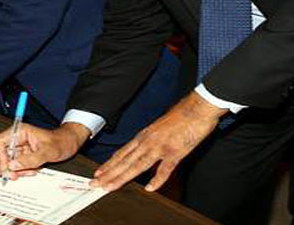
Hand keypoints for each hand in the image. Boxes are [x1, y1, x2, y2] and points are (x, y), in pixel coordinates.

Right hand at [0, 122, 89, 179]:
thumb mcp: (48, 151)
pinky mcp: (18, 157)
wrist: (67, 144)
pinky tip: (30, 170)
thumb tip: (11, 166)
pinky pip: (11, 167)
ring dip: (11, 171)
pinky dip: (18, 172)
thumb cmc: (60, 142)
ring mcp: (15, 149)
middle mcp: (13, 139)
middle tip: (12, 175)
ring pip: (1, 162)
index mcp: (18, 132)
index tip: (7, 169)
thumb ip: (30, 159)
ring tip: (28, 171)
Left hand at [91, 92, 226, 191]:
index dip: (110, 164)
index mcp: (145, 135)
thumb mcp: (160, 126)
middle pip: (125, 161)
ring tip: (110, 187)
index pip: (123, 153)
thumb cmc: (182, 115)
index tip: (99, 172)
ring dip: (122, 177)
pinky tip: (149, 188)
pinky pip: (165, 169)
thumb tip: (146, 148)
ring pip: (137, 165)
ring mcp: (161, 147)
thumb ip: (152, 138)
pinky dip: (157, 179)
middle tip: (95, 183)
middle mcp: (149, 141)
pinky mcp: (176, 151)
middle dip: (109, 174)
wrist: (198, 107)